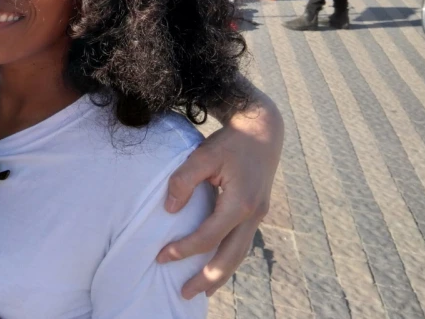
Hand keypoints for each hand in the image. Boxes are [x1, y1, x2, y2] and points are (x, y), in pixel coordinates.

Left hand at [157, 92, 283, 298]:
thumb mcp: (203, 155)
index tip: (161, 256)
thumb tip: (170, 210)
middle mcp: (253, 214)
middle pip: (230, 257)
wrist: (262, 130)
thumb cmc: (230, 141)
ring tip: (202, 290)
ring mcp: (259, 215)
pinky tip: (215, 265)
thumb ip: (183, 181)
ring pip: (240, 254)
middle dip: (208, 278)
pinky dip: (228, 258)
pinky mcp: (257, 212)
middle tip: (185, 294)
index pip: (209, 236)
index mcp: (240, 203)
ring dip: (221, 274)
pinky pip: (242, 242)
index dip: (184, 249)